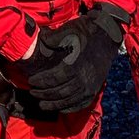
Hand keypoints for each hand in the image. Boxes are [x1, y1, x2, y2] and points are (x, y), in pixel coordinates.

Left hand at [11, 7, 125, 113]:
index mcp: (74, 65)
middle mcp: (83, 79)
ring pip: (68, 101)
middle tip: (33, 92)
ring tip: (42, 104)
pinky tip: (59, 108)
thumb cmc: (86, 32)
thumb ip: (52, 37)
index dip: (40, 81)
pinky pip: (80, 104)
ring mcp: (90, 87)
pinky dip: (69, 108)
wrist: (107, 36)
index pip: (53, 79)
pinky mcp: (94, 90)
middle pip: (59, 92)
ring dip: (54, 104)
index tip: (31, 81)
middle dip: (44, 94)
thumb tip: (39, 40)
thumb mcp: (69, 30)